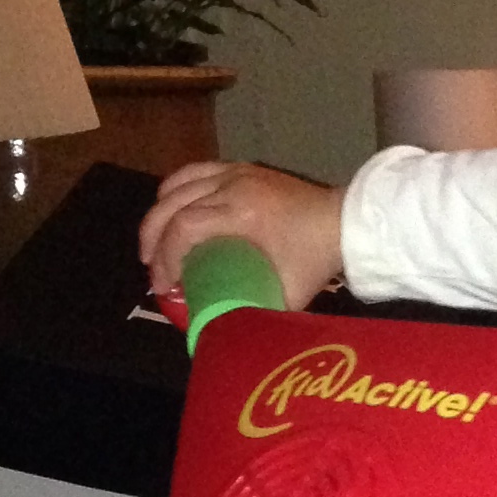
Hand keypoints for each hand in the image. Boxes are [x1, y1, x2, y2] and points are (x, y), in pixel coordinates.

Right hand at [139, 160, 346, 309]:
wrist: (345, 221)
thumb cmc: (316, 258)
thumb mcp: (287, 293)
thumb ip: (253, 310)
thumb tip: (219, 329)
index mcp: (243, 214)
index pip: (185, 228)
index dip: (166, 257)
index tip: (164, 285)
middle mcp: (233, 186)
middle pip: (171, 205)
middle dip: (153, 239)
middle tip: (152, 270)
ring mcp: (234, 172)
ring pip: (176, 185)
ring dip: (158, 214)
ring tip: (154, 244)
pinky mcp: (238, 167)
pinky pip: (192, 172)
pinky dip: (174, 192)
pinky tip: (169, 213)